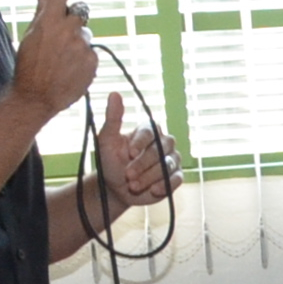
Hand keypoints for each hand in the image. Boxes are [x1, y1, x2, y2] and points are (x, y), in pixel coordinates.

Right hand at [11, 0, 96, 112]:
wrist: (36, 96)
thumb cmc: (28, 65)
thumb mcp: (30, 35)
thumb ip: (41, 11)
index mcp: (50, 21)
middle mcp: (69, 30)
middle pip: (80, 12)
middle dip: (72, 20)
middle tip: (61, 35)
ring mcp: (82, 46)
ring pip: (85, 34)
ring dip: (77, 41)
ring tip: (62, 58)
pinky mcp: (92, 61)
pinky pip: (90, 52)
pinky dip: (82, 57)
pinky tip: (69, 68)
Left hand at [89, 90, 176, 219]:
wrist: (115, 188)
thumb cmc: (110, 161)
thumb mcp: (107, 140)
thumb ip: (113, 118)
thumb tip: (114, 93)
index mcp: (149, 130)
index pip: (150, 132)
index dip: (140, 142)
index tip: (129, 153)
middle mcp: (164, 142)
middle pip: (160, 150)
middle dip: (143, 164)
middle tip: (128, 175)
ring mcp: (172, 159)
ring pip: (167, 166)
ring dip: (149, 177)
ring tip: (133, 186)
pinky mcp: (175, 177)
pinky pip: (176, 179)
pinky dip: (165, 185)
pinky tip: (153, 190)